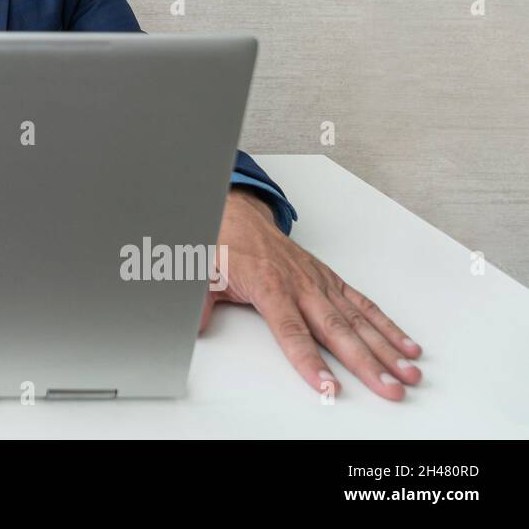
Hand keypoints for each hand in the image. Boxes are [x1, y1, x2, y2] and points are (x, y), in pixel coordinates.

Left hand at [199, 188, 422, 399]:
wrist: (239, 215)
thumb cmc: (223, 246)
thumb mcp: (201, 273)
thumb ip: (198, 302)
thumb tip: (194, 326)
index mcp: (269, 286)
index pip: (291, 332)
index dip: (309, 361)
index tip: (328, 387)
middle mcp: (301, 285)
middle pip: (336, 331)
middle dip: (365, 363)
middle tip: (388, 389)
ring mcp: (319, 283)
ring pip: (357, 320)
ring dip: (386, 349)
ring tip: (408, 374)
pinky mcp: (330, 281)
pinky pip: (363, 305)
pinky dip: (387, 326)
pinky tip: (406, 346)